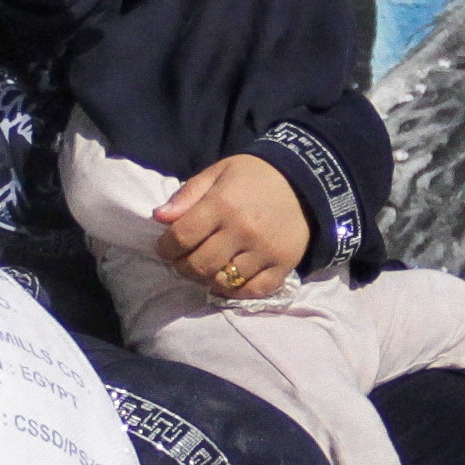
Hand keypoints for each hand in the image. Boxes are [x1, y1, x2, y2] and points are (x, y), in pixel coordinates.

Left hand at [155, 154, 305, 297]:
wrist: (304, 179)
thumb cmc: (254, 175)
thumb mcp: (218, 173)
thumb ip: (187, 195)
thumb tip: (159, 217)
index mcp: (222, 204)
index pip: (181, 238)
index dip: (166, 248)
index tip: (166, 247)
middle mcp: (242, 230)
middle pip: (199, 265)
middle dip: (184, 266)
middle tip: (185, 259)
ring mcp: (264, 251)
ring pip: (223, 282)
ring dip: (209, 279)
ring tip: (209, 267)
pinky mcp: (283, 264)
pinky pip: (253, 290)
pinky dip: (237, 291)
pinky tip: (230, 279)